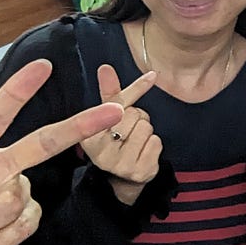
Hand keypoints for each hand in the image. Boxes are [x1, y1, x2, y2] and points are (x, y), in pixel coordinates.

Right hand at [81, 65, 162, 204]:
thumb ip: (109, 93)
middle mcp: (101, 154)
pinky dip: (154, 144)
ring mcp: (121, 165)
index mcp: (89, 137)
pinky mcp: (139, 172)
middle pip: (134, 115)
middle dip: (137, 117)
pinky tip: (143, 151)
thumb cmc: (115, 139)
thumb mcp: (107, 116)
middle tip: (129, 129)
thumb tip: (105, 67)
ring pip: (147, 128)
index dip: (135, 89)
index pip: (117, 105)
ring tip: (135, 140)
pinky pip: (156, 142)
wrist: (122, 177)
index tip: (153, 75)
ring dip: (146, 130)